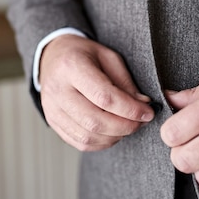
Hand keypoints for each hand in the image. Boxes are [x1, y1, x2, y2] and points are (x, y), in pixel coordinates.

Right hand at [39, 34, 154, 150]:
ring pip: (87, 136)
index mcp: (72, 67)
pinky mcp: (52, 121)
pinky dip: (101, 143)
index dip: (130, 109)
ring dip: (114, 137)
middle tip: (141, 122)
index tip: (148, 112)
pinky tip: (112, 133)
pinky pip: (79, 142)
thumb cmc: (84, 55)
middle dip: (124, 126)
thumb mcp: (108, 57)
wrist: (53, 57)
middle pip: (94, 121)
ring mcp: (51, 108)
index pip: (104, 96)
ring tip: (128, 126)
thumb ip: (125, 82)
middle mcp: (57, 90)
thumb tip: (143, 105)